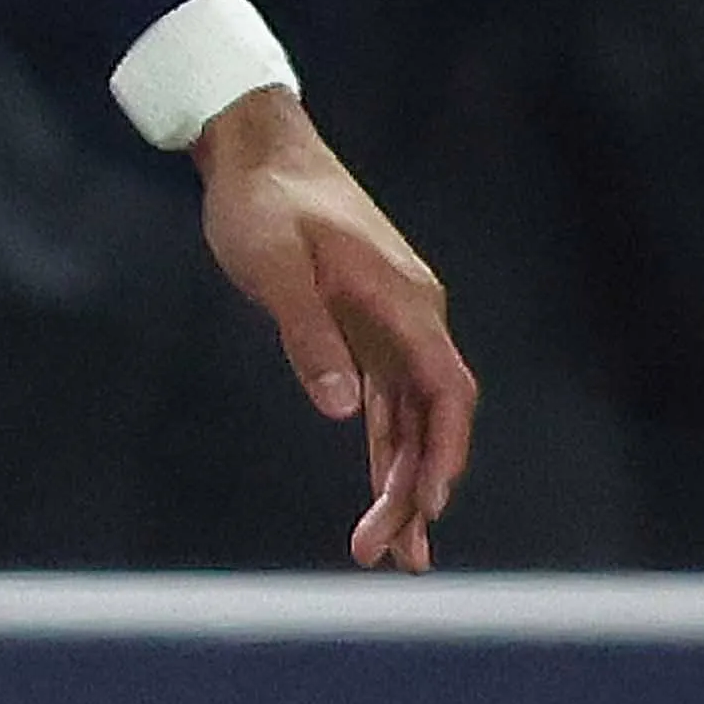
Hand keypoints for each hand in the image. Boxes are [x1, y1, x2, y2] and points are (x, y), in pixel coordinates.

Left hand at [192, 89, 472, 567]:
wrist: (256, 147)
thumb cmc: (261, 204)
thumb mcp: (274, 268)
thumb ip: (308, 336)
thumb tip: (343, 410)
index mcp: (404, 301)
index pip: (446, 392)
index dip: (446, 454)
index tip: (430, 508)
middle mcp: (412, 315)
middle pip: (433, 417)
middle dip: (416, 489)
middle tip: (384, 556)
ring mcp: (392, 323)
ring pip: (412, 417)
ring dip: (404, 480)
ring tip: (390, 551)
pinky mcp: (365, 327)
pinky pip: (388, 401)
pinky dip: (386, 448)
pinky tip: (382, 492)